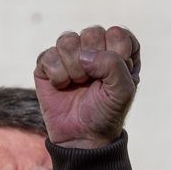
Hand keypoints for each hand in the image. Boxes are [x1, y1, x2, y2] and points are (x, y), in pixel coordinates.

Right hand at [33, 24, 140, 148]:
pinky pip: (48, 55)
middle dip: (93, 62)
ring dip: (73, 67)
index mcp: (117, 50)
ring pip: (67, 40)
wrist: (81, 137)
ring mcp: (69, 55)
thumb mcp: (123, 91)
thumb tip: (85, 56)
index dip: (116, 56)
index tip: (114, 79)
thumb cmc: (106, 113)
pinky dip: (56, 74)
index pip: (118, 34)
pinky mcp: (47, 65)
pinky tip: (61, 86)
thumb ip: (114, 65)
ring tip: (77, 83)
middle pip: (92, 32)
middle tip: (93, 83)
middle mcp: (94, 48)